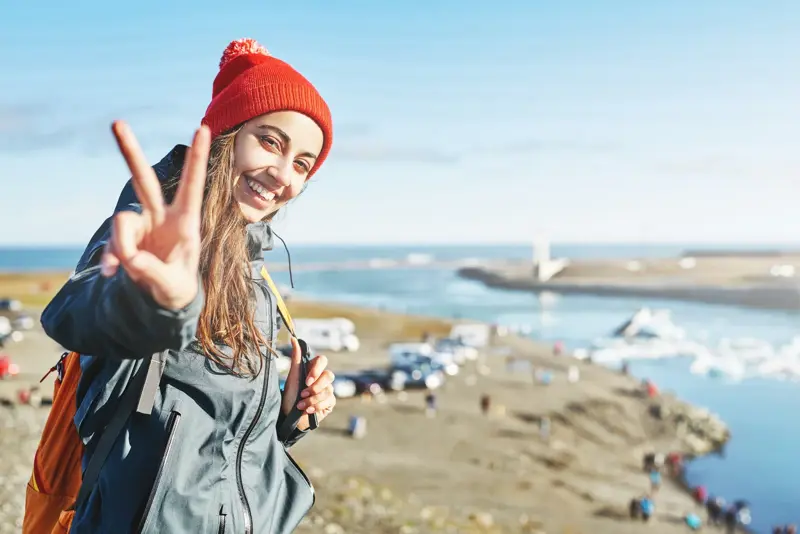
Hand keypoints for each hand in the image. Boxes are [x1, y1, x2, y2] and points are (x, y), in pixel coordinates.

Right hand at [101, 121, 210, 309]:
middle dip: (130, 152)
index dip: (196, 159)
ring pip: (123, 221)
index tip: (203, 128)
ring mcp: (140, 225)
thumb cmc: (178, 286)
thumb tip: (130, 259)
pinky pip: (111, 243)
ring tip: (129, 267)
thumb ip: (154, 272)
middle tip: (117, 123)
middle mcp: (161, 216)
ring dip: (122, 244)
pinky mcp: (124, 238)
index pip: (191, 185)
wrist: (164, 298)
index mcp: (185, 221)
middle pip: (144, 180)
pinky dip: (110, 257)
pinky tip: (111, 272)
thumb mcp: (174, 285)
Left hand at [281, 337, 335, 429]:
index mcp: (313, 369)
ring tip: (301, 406)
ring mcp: (327, 390)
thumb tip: (293, 338)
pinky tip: (308, 411)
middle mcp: (322, 378)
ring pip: (328, 390)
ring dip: (312, 400)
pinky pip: (329, 401)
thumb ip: (296, 358)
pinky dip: (317, 406)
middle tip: (303, 394)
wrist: (289, 417)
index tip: (307, 380)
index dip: (317, 369)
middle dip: (316, 387)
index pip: (322, 360)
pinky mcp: (329, 402)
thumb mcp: (292, 377)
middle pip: (329, 375)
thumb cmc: (290, 396)